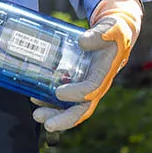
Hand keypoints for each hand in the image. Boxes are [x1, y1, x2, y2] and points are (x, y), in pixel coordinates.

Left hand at [32, 0, 141, 131]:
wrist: (116, 36)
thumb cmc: (114, 33)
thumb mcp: (111, 30)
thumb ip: (99, 34)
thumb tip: (83, 41)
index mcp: (104, 74)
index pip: (91, 90)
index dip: (76, 94)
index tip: (59, 92)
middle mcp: (95, 85)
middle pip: (81, 109)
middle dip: (64, 119)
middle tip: (45, 122)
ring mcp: (86, 86)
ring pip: (71, 108)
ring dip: (54, 113)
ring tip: (36, 114)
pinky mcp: (77, 83)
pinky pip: (65, 99)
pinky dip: (51, 101)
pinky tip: (36, 98)